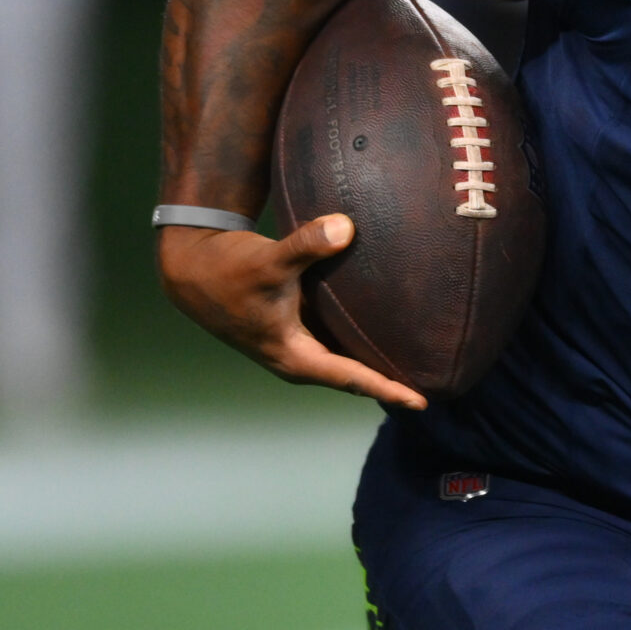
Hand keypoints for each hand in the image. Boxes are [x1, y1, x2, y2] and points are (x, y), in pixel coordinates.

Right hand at [156, 218, 426, 409]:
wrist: (194, 266)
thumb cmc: (228, 268)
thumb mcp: (269, 258)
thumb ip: (308, 244)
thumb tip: (346, 227)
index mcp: (293, 357)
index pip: (351, 378)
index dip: (388, 389)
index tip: (422, 402)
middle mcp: (298, 357)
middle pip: (355, 375)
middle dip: (391, 381)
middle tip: (436, 385)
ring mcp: (297, 343)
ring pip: (346, 357)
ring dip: (377, 360)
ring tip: (423, 362)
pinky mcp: (296, 325)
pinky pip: (338, 337)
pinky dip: (361, 336)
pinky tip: (392, 327)